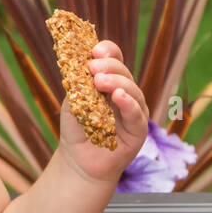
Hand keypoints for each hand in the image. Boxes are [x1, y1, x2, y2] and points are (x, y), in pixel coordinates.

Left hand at [58, 39, 148, 183]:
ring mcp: (134, 111)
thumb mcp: (72, 102)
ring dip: (117, 82)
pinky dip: (129, 103)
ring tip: (100, 81)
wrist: (79, 161)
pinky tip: (119, 96)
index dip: (108, 52)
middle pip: (124, 73)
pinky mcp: (138, 130)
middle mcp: (125, 94)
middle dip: (110, 66)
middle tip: (94, 67)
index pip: (115, 60)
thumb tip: (80, 63)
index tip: (95, 51)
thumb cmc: (77, 130)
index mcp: (110, 83)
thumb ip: (78, 84)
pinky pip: (136, 114)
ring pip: (132, 90)